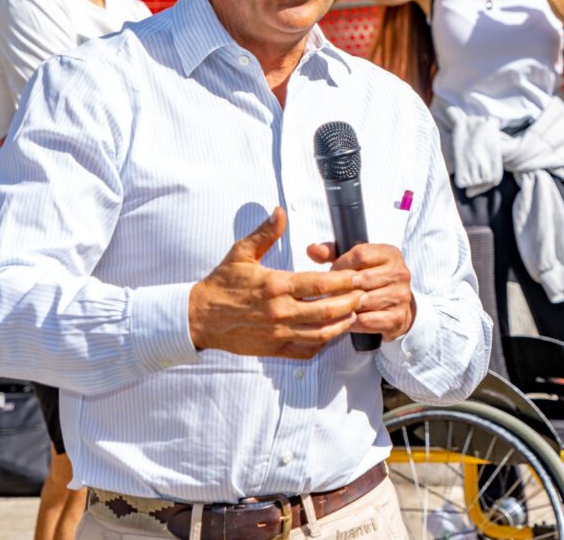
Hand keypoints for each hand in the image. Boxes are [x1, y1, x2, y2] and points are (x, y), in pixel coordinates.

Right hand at [189, 207, 363, 358]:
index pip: (318, 285)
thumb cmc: (221, 284)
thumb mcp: (241, 253)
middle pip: (326, 311)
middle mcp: (279, 312)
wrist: (199, 318)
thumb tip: (279, 211)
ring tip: (353, 314)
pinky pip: (306, 351)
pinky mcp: (274, 349)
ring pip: (320, 333)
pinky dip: (322, 343)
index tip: (356, 275)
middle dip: (350, 302)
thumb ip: (265, 233)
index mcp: (275, 285)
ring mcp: (278, 334)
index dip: (342, 281)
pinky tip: (330, 333)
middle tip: (364, 294)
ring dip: (341, 324)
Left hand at [307, 242, 415, 341]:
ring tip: (334, 306)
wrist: (396, 308)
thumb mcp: (354, 262)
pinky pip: (366, 320)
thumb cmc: (369, 280)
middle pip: (361, 278)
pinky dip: (351, 321)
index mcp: (390, 254)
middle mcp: (400, 273)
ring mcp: (401, 296)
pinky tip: (345, 319)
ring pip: (362, 300)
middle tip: (329, 292)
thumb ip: (332, 253)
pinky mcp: (397, 317)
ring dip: (344, 305)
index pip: (360, 255)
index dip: (341, 264)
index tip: (333, 272)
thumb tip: (311, 249)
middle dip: (341, 287)